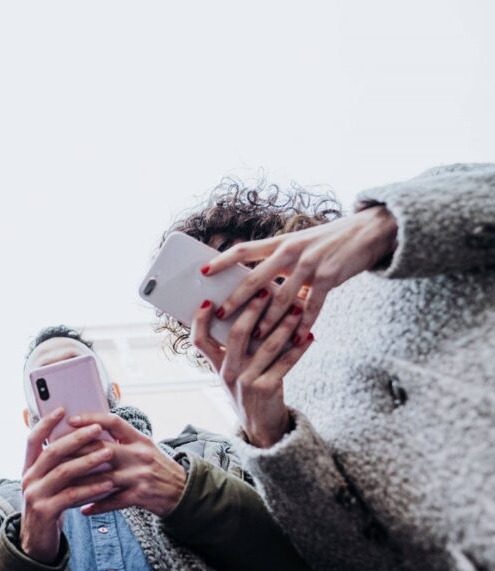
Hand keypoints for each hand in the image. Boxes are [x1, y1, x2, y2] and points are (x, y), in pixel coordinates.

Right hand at [18, 408, 116, 563]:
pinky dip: (91, 488)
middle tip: (97, 429)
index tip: (62, 408)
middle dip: (76, 438)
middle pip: (52, 452)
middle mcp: (28, 478)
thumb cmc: (50, 506)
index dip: (46, 423)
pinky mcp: (45, 512)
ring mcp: (34, 495)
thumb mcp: (49, 483)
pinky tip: (108, 483)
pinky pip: (71, 495)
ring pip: (63, 472)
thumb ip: (58, 465)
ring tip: (108, 453)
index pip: (33, 439)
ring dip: (88, 461)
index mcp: (28, 468)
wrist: (37, 543)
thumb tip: (82, 439)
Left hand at [65, 413, 186, 516]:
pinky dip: (96, 505)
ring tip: (61, 485)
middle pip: (102, 449)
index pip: (113, 422)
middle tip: (54, 455)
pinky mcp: (141, 496)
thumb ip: (122, 440)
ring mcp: (140, 475)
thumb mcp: (144, 447)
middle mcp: (139, 454)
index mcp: (139, 439)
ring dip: (80, 483)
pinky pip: (113, 501)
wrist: (184, 492)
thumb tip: (90, 431)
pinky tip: (82, 509)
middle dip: (76, 452)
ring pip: (103, 478)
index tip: (71, 420)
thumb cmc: (158, 467)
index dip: (91, 419)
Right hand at [190, 288, 313, 447]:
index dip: (200, 320)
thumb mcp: (234, 373)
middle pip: (236, 334)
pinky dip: (299, 348)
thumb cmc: (249, 392)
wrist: (261, 428)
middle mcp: (228, 372)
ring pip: (266, 345)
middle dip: (251, 309)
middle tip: (265, 291)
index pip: (199, 340)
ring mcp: (247, 381)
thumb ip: (236, 349)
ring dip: (284, 324)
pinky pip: (286, 362)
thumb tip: (250, 313)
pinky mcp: (267, 389)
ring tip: (296, 309)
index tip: (209, 300)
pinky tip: (309, 336)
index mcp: (217, 366)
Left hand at [202, 205, 397, 340]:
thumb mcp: (300, 244)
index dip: (222, 260)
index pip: (244, 249)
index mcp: (280, 243)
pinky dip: (303, 324)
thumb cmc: (329, 241)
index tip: (202, 271)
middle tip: (221, 314)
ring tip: (254, 337)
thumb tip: (256, 284)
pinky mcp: (329, 277)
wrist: (369, 230)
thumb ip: (279, 262)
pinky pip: (312, 305)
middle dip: (237, 298)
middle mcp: (291, 251)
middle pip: (256, 278)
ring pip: (282, 297)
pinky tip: (296, 338)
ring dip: (267, 320)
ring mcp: (310, 264)